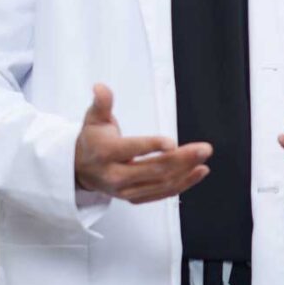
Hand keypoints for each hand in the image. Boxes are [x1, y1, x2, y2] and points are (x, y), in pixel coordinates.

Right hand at [74, 83, 211, 203]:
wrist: (80, 169)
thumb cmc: (93, 139)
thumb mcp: (94, 119)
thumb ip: (102, 103)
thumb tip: (100, 87)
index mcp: (105, 153)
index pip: (131, 149)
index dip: (152, 146)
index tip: (172, 142)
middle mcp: (114, 175)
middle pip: (152, 169)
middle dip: (181, 159)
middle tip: (204, 149)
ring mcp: (124, 190)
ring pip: (160, 183)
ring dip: (186, 172)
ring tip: (203, 160)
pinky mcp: (133, 197)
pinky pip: (161, 193)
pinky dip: (182, 185)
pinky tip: (198, 173)